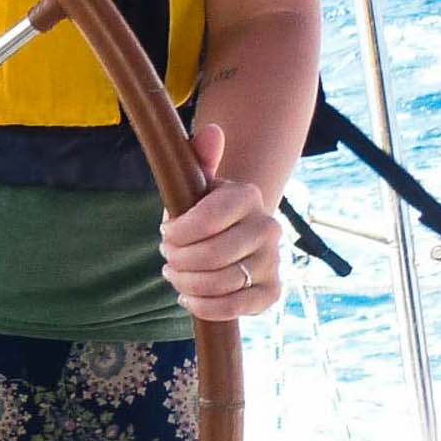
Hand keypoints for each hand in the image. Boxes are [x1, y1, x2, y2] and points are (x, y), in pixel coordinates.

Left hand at [160, 123, 283, 319]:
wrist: (230, 235)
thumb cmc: (202, 209)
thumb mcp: (195, 183)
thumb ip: (198, 158)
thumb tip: (211, 133)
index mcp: (247, 196)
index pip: (205, 219)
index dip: (177, 232)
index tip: (166, 232)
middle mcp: (269, 227)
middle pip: (211, 256)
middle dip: (178, 260)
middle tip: (168, 255)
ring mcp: (274, 260)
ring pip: (221, 283)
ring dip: (186, 283)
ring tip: (176, 274)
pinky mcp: (272, 291)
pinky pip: (237, 308)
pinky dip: (205, 306)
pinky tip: (189, 298)